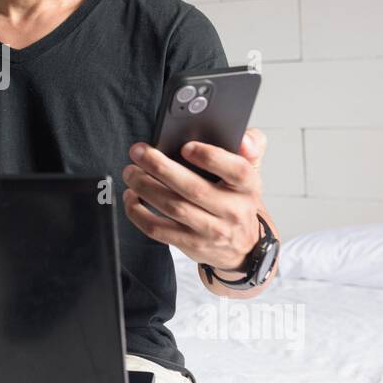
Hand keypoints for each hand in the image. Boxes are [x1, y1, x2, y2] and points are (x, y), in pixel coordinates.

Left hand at [121, 127, 267, 270]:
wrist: (243, 245)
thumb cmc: (238, 199)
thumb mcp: (251, 172)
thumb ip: (251, 146)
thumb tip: (243, 136)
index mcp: (247, 187)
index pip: (236, 170)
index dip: (210, 157)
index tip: (186, 146)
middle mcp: (232, 210)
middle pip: (194, 188)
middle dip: (160, 167)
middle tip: (138, 152)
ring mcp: (211, 231)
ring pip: (173, 208)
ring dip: (145, 187)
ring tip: (130, 171)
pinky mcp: (192, 245)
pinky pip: (159, 230)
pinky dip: (138, 213)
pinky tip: (131, 197)